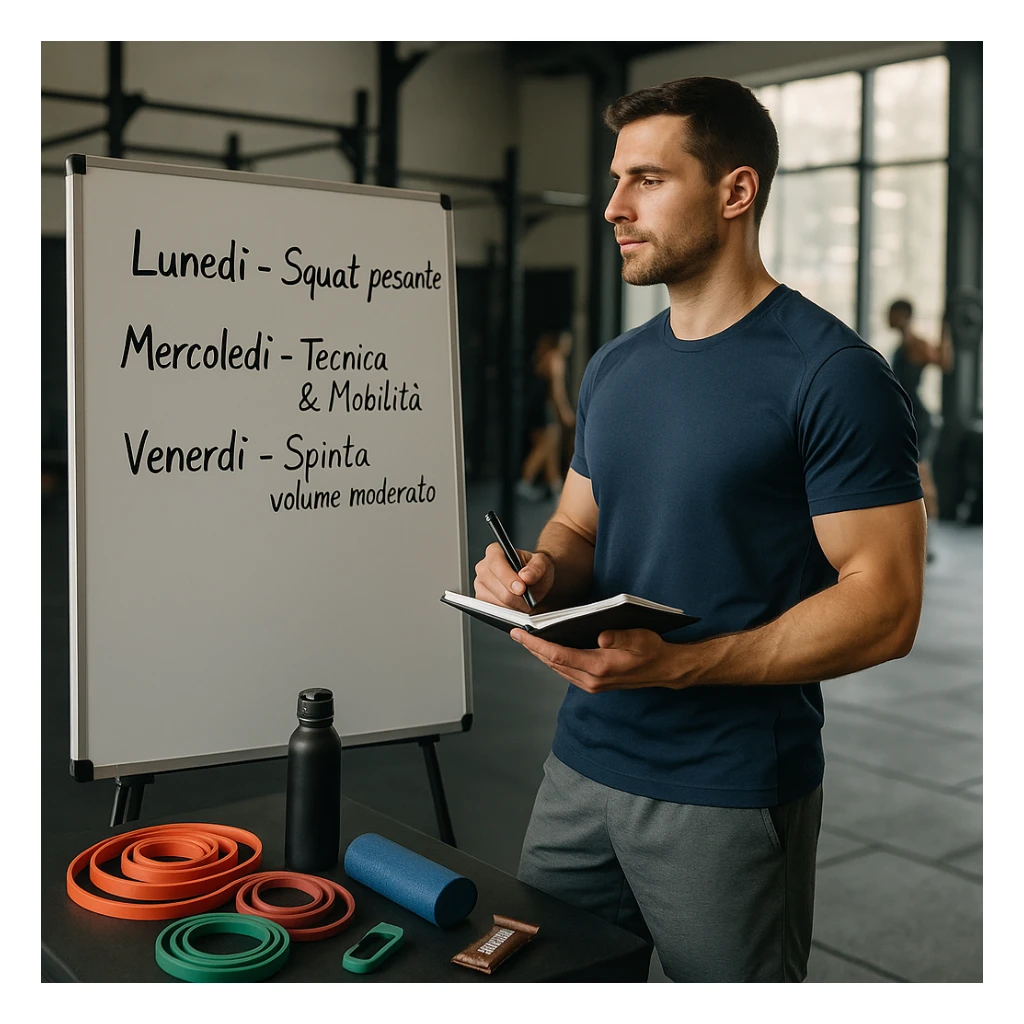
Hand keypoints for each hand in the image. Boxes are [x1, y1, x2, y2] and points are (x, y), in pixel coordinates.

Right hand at [473, 544, 554, 611]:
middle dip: (516, 597)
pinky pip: (494, 611)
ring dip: (514, 605)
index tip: (521, 589)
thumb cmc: (534, 569)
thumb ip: (536, 568)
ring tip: (524, 600)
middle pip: (496, 588)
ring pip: (496, 602)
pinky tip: (516, 605)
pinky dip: (509, 611)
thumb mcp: (542, 564)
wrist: (533, 580)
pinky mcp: (481, 599)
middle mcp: (483, 567)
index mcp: (495, 552)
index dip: (508, 578)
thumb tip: (525, 576)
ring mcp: (480, 584)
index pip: (496, 564)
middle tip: (529, 598)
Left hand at [509, 627, 685, 691]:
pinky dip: (553, 659)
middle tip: (515, 633)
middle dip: (532, 648)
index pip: (559, 655)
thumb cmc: (652, 650)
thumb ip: (619, 636)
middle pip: (553, 663)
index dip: (537, 644)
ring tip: (526, 639)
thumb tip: (600, 636)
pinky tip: (546, 648)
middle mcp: (592, 680)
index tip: (521, 633)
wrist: (664, 670)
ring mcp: (592, 684)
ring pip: (557, 669)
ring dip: (540, 655)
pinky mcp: (594, 684)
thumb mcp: (639, 637)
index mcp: (600, 667)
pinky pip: (566, 671)